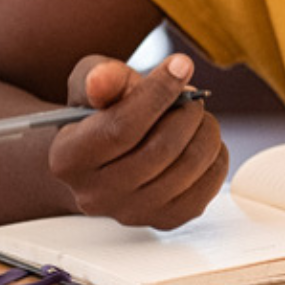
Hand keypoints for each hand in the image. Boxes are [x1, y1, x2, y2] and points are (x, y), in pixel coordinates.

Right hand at [48, 53, 227, 229]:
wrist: (104, 161)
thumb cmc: (100, 115)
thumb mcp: (91, 85)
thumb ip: (100, 77)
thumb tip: (103, 79)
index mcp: (68, 159)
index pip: (121, 128)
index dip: (158, 93)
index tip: (182, 65)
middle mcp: (95, 195)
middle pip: (161, 149)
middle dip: (187, 113)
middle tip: (191, 98)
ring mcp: (131, 213)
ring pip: (189, 167)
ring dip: (206, 131)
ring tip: (195, 118)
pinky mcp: (166, 220)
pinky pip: (208, 186)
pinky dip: (216, 156)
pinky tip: (200, 142)